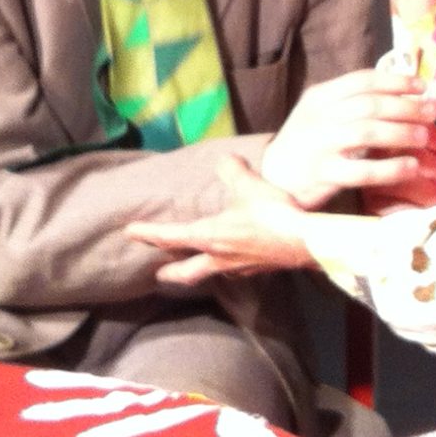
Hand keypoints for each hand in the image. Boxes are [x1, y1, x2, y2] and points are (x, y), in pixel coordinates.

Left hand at [127, 157, 315, 283]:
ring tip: (197, 265)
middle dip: (171, 273)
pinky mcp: (258, 269)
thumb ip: (231, 170)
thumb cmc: (272, 214)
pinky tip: (235, 261)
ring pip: (212, 272)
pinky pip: (235, 270)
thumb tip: (225, 162)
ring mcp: (240, 267)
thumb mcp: (248, 184)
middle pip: (187, 271)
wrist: (305, 242)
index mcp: (210, 236)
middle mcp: (220, 257)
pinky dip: (228, 266)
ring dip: (200, 270)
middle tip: (158, 274)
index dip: (148, 233)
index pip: (170, 236)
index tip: (130, 232)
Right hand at [258, 68, 435, 208]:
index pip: (362, 80)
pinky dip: (390, 168)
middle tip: (431, 112)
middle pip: (369, 105)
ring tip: (424, 136)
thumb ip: (350, 102)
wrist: (272, 176)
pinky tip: (411, 166)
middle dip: (405, 107)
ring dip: (401, 133)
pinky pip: (362, 171)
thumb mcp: (320, 113)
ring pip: (367, 133)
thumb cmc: (306, 142)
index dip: (395, 81)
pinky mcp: (322, 175)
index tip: (421, 86)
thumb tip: (400, 94)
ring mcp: (319, 146)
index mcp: (319, 96)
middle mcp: (318, 117)